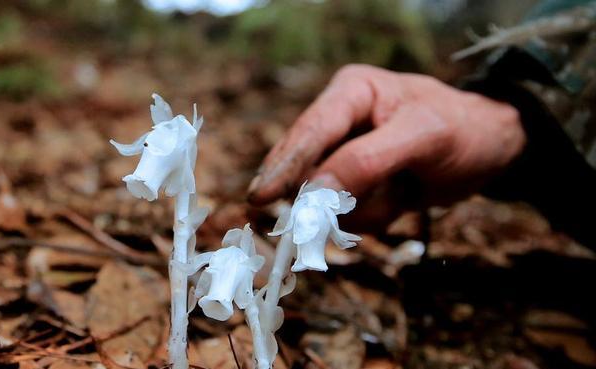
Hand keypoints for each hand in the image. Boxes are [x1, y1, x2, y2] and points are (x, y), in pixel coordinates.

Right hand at [248, 64, 525, 225]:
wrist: (491, 151)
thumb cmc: (464, 130)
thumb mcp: (423, 137)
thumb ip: (367, 160)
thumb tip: (314, 192)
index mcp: (351, 92)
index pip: (310, 131)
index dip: (284, 165)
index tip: (260, 197)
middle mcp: (341, 123)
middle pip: (307, 170)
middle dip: (329, 197)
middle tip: (341, 214)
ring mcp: (346, 158)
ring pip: (326, 200)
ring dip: (365, 208)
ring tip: (402, 189)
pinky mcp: (356, 186)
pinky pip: (348, 215)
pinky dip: (374, 216)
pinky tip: (401, 197)